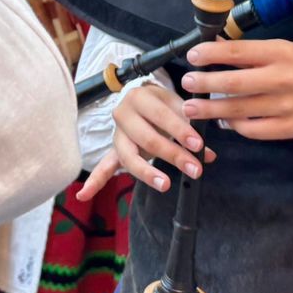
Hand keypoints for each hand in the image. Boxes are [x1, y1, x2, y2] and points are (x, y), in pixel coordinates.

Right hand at [79, 83, 213, 199]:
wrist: (142, 98)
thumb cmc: (163, 103)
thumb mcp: (178, 106)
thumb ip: (193, 128)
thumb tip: (209, 155)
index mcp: (139, 97)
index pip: (161, 115)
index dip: (180, 131)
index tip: (199, 146)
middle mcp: (123, 114)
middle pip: (147, 138)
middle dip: (173, 154)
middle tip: (194, 169)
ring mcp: (118, 134)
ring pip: (128, 156)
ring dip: (147, 173)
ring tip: (165, 185)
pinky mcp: (116, 150)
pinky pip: (104, 166)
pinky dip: (95, 182)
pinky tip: (84, 195)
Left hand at [179, 37, 292, 140]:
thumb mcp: (275, 48)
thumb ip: (244, 52)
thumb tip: (210, 46)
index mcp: (279, 53)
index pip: (238, 52)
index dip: (211, 54)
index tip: (192, 56)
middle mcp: (284, 79)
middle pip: (235, 83)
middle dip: (205, 84)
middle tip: (187, 84)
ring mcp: (287, 106)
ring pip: (240, 110)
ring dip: (211, 109)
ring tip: (192, 108)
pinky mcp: (290, 128)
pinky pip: (253, 130)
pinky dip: (234, 125)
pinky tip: (223, 120)